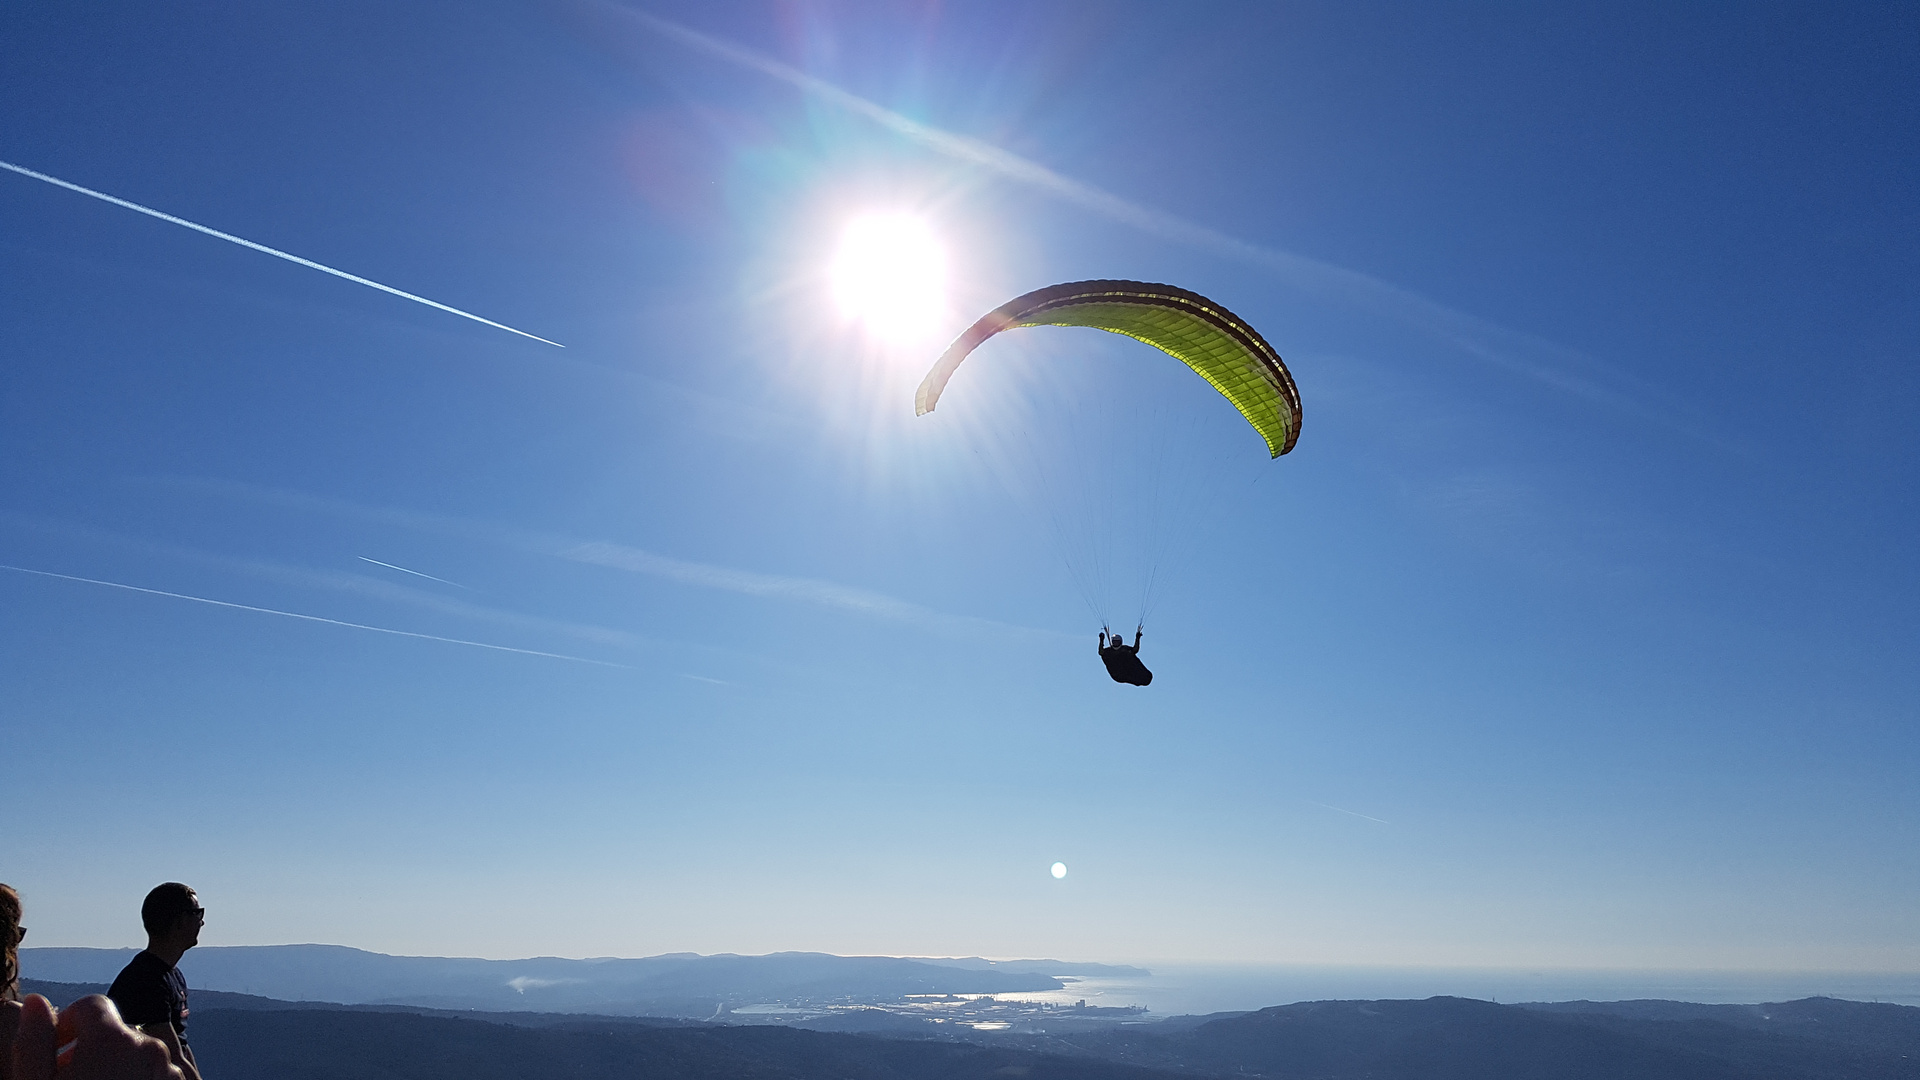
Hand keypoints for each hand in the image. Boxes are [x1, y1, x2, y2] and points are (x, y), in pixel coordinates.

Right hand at [9, 997, 180, 1079]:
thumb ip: (35, 1041)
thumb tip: (36, 1001)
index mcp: (112, 1039)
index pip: (91, 1005)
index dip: (66, 1026)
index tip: (54, 1053)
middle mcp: (148, 1048)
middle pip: (115, 1030)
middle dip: (89, 1048)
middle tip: (67, 1078)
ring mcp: (169, 1070)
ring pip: (136, 1052)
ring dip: (114, 1065)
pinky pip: (156, 1071)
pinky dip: (138, 1077)